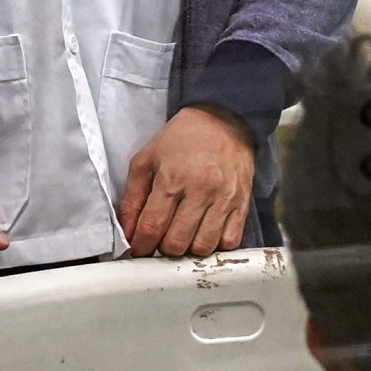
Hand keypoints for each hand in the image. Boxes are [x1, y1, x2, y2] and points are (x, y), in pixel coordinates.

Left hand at [116, 106, 255, 260]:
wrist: (223, 120)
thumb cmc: (182, 139)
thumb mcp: (146, 159)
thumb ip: (133, 198)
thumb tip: (128, 233)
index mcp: (172, 178)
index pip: (152, 227)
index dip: (141, 246)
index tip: (139, 249)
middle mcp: (200, 191)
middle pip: (176, 243)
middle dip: (162, 249)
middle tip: (160, 240)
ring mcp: (223, 199)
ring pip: (202, 247)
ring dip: (188, 250)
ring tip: (183, 237)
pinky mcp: (242, 203)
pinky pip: (230, 241)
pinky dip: (215, 246)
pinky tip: (205, 234)